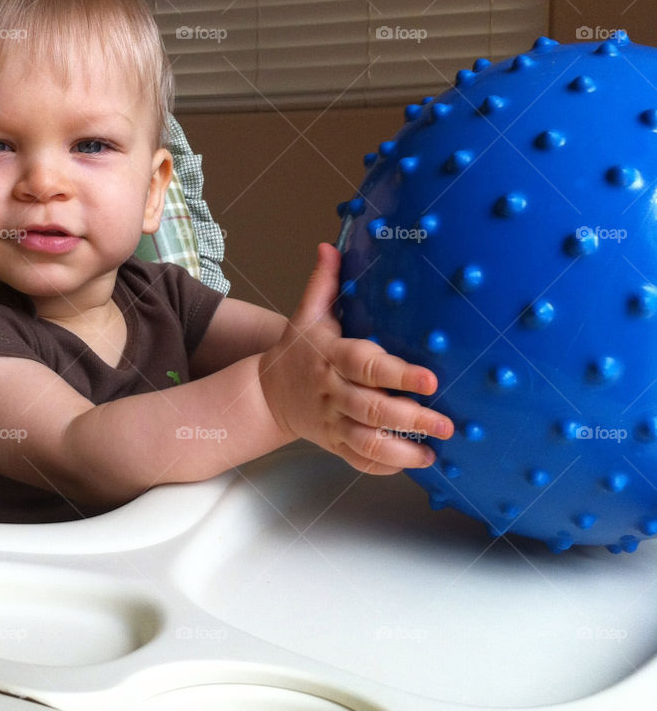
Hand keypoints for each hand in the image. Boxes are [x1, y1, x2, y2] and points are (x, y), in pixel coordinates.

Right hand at [258, 243, 452, 473]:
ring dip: (402, 449)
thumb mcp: (306, 315)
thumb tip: (330, 245)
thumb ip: (324, 283)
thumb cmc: (297, 351)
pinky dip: (385, 465)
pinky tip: (410, 462)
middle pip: (372, 409)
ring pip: (367, 442)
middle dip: (412, 418)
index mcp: (331, 357)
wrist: (265, 394)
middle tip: (446, 422)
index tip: (431, 380)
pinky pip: (359, 461)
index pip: (366, 366)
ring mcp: (333, 422)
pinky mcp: (334, 443)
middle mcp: (333, 392)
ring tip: (433, 453)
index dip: (398, 374)